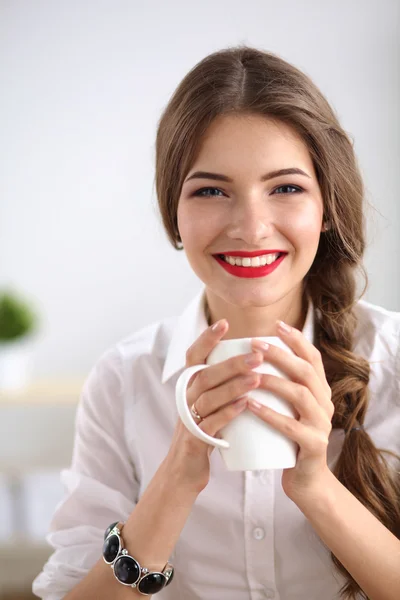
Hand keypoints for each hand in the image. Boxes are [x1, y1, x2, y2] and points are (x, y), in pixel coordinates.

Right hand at [166, 319, 262, 493]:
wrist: (185, 470)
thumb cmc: (206, 431)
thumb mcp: (210, 403)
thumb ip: (223, 382)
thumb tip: (254, 357)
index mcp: (190, 386)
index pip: (194, 356)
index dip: (206, 338)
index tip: (224, 323)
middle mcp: (186, 398)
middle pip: (206, 374)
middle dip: (232, 363)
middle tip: (258, 355)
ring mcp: (188, 419)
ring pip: (208, 397)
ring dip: (233, 386)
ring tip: (257, 378)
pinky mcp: (194, 440)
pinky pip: (210, 423)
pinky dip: (228, 413)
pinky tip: (245, 405)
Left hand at [248, 320, 334, 500]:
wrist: (306, 481)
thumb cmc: (289, 439)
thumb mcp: (289, 408)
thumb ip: (280, 386)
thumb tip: (251, 356)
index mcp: (320, 392)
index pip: (313, 358)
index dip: (296, 340)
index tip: (276, 324)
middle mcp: (325, 404)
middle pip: (306, 372)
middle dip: (281, 355)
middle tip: (255, 344)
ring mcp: (321, 425)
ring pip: (300, 395)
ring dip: (274, 381)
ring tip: (251, 373)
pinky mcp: (312, 446)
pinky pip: (290, 427)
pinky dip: (269, 414)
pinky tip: (250, 404)